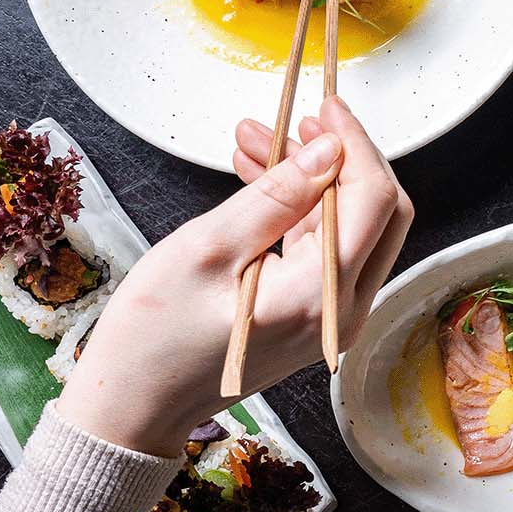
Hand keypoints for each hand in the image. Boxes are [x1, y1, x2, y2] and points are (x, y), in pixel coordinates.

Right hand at [57, 95, 411, 453]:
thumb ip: (276, 196)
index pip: (374, 201)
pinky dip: (298, 210)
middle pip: (380, 214)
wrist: (132, 407)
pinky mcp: (314, 318)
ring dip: (312, 179)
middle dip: (341, 157)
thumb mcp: (208, 249)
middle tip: (296, 118)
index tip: (326, 104)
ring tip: (254, 138)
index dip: (355, 144)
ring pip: (350, 228)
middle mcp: (343, 312)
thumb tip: (328, 151)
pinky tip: (258, 177)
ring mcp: (332, 318)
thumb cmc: (154, 337)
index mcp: (320, 297)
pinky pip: (324, 250)